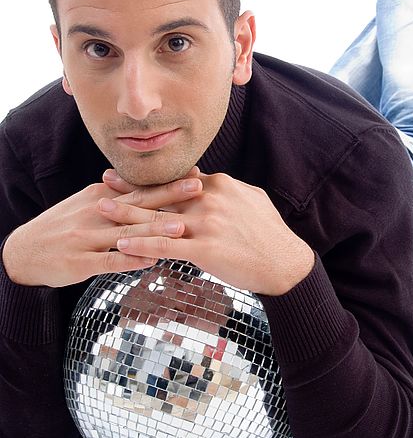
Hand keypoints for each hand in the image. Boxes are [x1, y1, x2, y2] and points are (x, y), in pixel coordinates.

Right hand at [1, 168, 201, 287]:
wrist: (23, 252)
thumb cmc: (62, 227)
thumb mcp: (86, 204)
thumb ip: (116, 196)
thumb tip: (145, 186)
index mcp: (101, 196)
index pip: (140, 188)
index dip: (168, 182)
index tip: (195, 174)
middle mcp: (96, 213)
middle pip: (138, 203)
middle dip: (170, 196)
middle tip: (198, 188)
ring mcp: (87, 237)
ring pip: (126, 231)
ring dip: (154, 228)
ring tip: (181, 227)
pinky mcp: (80, 262)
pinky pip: (109, 260)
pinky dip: (131, 258)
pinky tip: (150, 258)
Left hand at [99, 171, 314, 295]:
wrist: (285, 262)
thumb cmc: (269, 232)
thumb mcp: (249, 198)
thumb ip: (225, 187)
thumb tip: (207, 178)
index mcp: (219, 184)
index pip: (178, 180)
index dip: (152, 178)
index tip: (130, 174)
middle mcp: (209, 199)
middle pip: (163, 194)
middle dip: (131, 189)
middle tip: (104, 183)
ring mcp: (207, 224)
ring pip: (159, 218)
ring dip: (128, 214)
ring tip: (102, 210)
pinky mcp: (206, 249)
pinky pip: (167, 247)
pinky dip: (142, 246)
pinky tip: (122, 246)